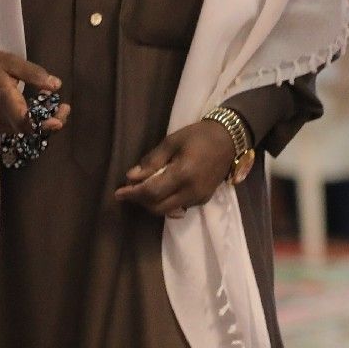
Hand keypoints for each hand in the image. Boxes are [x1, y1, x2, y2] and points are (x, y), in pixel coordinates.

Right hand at [0, 49, 69, 139]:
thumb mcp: (9, 62)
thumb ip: (33, 74)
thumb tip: (56, 86)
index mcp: (2, 99)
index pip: (24, 122)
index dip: (44, 124)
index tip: (59, 119)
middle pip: (28, 129)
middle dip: (50, 122)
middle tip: (65, 108)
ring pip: (23, 130)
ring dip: (42, 122)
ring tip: (57, 107)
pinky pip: (16, 127)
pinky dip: (31, 121)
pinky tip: (39, 109)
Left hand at [116, 120, 238, 218]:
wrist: (230, 139)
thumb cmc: (199, 136)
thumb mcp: (172, 142)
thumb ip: (152, 161)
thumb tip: (132, 176)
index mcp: (184, 174)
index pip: (152, 192)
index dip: (132, 194)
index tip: (118, 192)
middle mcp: (192, 191)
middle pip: (158, 207)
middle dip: (141, 202)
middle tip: (131, 191)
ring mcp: (200, 197)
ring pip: (168, 211)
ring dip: (153, 204)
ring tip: (145, 191)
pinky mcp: (204, 199)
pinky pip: (180, 207)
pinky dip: (167, 203)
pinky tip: (163, 191)